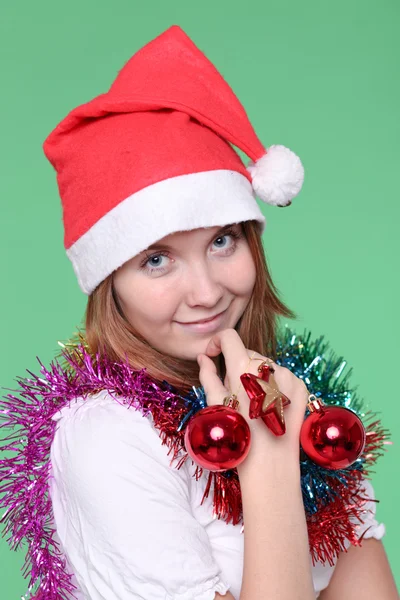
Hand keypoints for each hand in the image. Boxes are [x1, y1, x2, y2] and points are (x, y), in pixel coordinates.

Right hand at [197, 328, 309, 460]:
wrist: (270, 467)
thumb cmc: (238, 437)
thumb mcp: (217, 405)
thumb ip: (208, 375)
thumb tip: (202, 358)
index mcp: (243, 367)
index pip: (229, 337)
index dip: (217, 343)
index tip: (212, 355)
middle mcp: (268, 366)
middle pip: (247, 353)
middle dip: (236, 365)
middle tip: (232, 393)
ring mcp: (288, 376)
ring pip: (265, 365)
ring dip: (255, 376)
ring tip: (252, 404)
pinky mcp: (301, 386)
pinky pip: (282, 376)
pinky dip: (273, 385)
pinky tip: (268, 407)